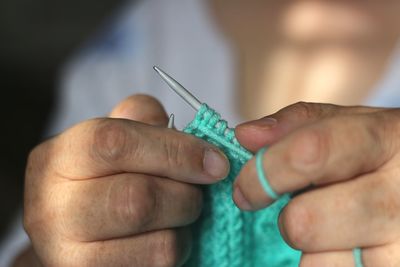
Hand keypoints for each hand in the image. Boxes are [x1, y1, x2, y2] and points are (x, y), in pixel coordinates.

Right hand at [23, 94, 228, 266]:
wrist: (75, 225)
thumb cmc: (104, 174)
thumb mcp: (115, 136)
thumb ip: (143, 119)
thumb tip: (195, 142)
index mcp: (57, 158)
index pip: (115, 144)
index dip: (175, 150)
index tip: (216, 162)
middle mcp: (53, 209)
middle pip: (139, 200)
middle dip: (187, 195)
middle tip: (197, 190)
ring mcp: (68, 255)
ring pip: (159, 244)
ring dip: (185, 226)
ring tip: (178, 214)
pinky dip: (176, 251)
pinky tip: (165, 235)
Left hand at [233, 102, 399, 265]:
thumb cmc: (381, 153)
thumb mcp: (349, 125)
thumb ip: (297, 124)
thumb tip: (245, 136)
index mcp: (385, 138)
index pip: (307, 154)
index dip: (263, 174)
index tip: (245, 190)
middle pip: (305, 221)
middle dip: (288, 218)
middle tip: (298, 211)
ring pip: (318, 263)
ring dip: (312, 247)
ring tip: (337, 226)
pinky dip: (327, 264)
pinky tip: (349, 246)